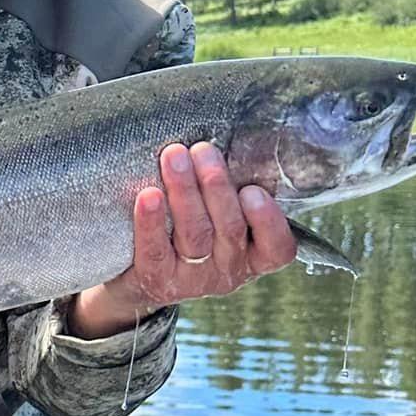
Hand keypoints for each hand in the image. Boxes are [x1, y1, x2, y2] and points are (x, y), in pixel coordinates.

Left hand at [67, 141, 297, 338]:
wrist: (138, 275)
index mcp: (253, 255)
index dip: (268, 221)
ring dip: (184, 192)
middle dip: (216, 186)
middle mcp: (227, 270)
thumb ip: (229, 188)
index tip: (252, 190)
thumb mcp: (218, 213)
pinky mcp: (157, 279)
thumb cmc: (187, 228)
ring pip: (195, 234)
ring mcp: (192, 279)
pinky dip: (151, 221)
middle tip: (203, 150)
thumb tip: (228, 136)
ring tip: (174, 157)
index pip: (277, 248)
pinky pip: (155, 250)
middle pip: (229, 229)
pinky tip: (147, 195)